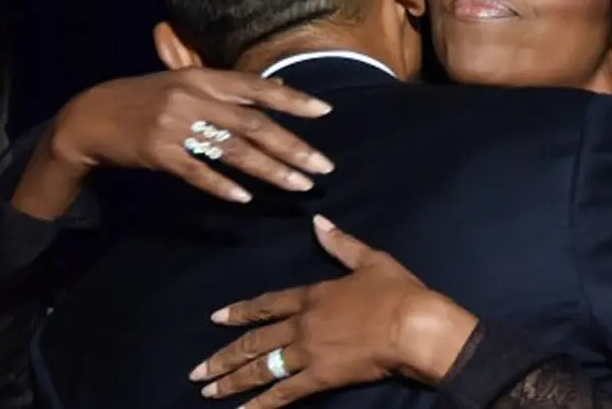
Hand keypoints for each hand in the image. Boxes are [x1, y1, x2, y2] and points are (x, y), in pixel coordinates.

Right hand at [46, 68, 334, 201]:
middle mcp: (193, 98)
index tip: (324, 112)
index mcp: (201, 77)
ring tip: (299, 185)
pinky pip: (198, 173)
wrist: (91, 117)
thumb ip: (225, 87)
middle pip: (253, 124)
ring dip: (270, 171)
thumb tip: (274, 89)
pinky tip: (246, 199)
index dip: (291, 99)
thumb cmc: (143, 99)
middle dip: (293, 147)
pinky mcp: (159, 153)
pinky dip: (222, 186)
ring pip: (233, 151)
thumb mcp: (182, 82)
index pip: (256, 87)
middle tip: (323, 167)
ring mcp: (175, 126)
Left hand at [190, 216, 477, 407]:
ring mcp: (308, 352)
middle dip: (223, 356)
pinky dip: (261, 405)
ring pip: (261, 367)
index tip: (216, 318)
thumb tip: (318, 222)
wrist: (414, 326)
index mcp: (312, 294)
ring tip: (207, 391)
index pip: (267, 303)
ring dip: (232, 380)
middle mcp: (302, 324)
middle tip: (197, 371)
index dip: (240, 311)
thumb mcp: (370, 259)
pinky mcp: (320, 377)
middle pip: (255, 340)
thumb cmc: (397, 292)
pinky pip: (284, 393)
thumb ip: (340, 244)